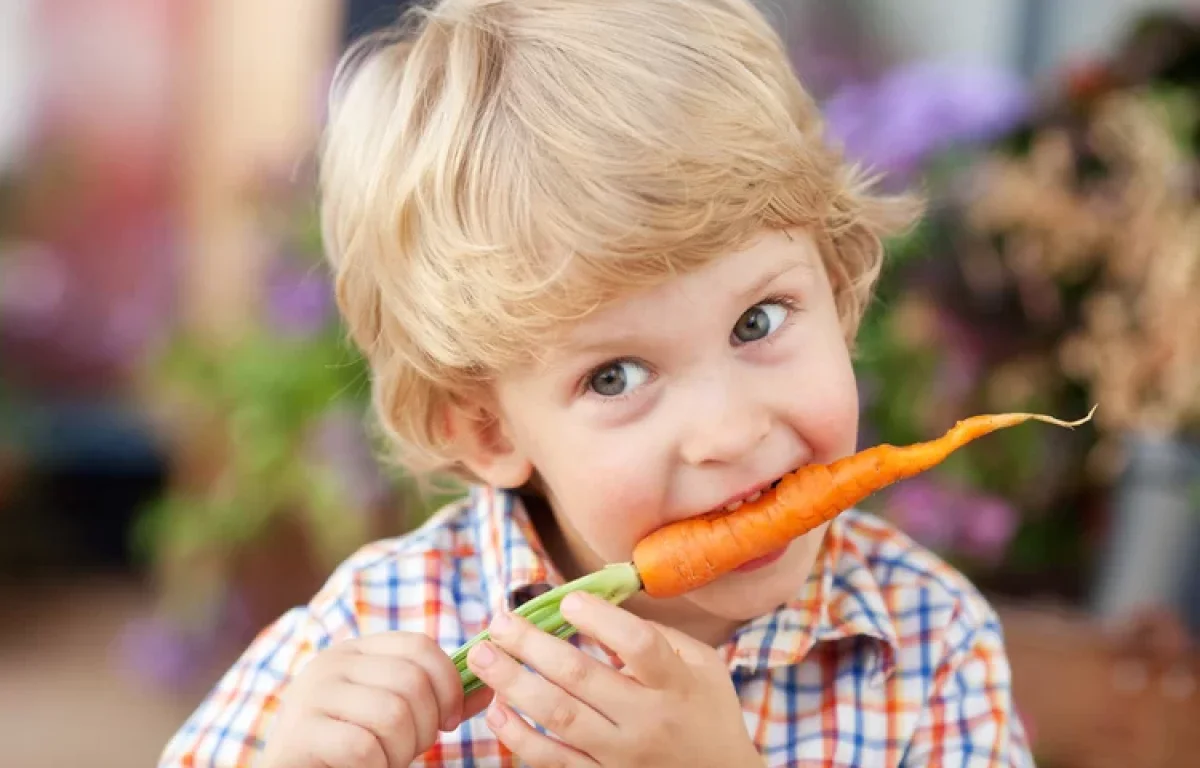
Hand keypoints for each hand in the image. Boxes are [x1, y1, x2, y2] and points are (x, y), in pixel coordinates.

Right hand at [258, 632, 492, 767]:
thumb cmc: (351, 752)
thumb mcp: (397, 719)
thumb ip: (438, 702)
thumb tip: (490, 689)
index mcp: (355, 651)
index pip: (419, 646)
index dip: (449, 683)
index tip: (451, 720)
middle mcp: (330, 663)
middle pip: (411, 681)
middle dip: (427, 725)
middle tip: (414, 749)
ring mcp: (310, 695)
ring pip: (392, 713)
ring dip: (403, 750)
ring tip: (388, 761)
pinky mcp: (299, 734)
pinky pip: (363, 747)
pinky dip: (378, 767)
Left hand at [465, 592, 761, 766]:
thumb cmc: (708, 714)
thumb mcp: (703, 667)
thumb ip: (658, 635)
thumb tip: (603, 605)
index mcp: (676, 685)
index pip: (637, 645)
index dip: (600, 619)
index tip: (567, 600)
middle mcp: (648, 722)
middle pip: (581, 678)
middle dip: (532, 644)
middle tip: (500, 621)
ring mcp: (621, 757)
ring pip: (558, 717)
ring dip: (513, 682)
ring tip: (482, 654)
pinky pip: (551, 760)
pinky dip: (517, 735)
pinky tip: (496, 708)